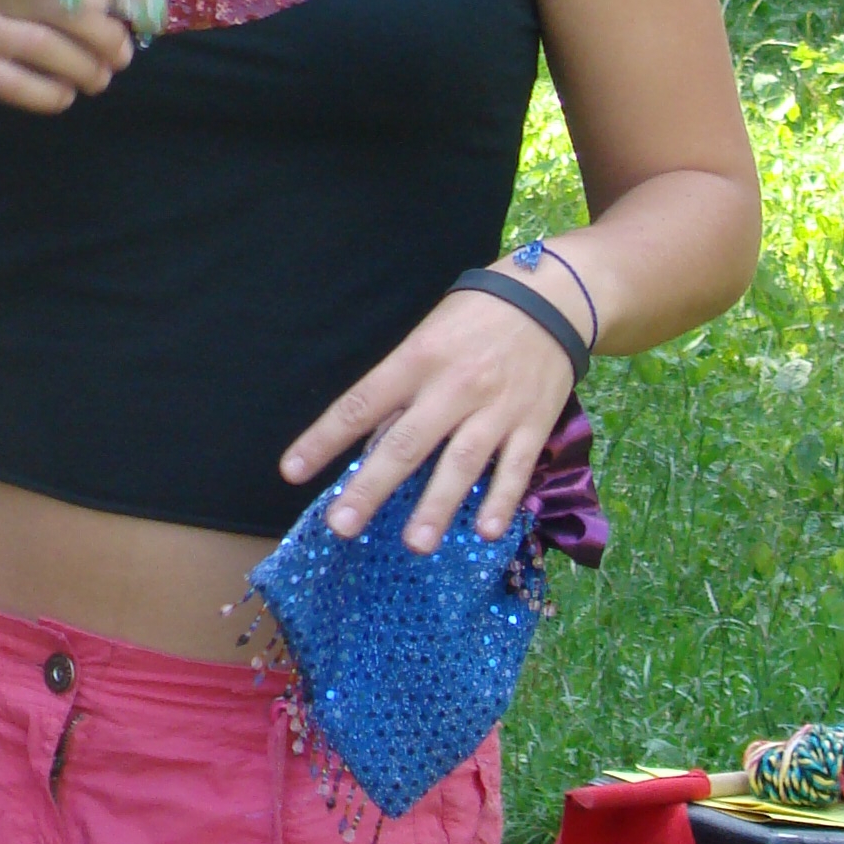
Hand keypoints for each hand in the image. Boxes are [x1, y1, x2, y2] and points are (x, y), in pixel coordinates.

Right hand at [0, 0, 134, 139]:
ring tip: (100, 79)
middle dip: (102, 36)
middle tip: (123, 55)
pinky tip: (64, 96)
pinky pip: (18, 84)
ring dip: (82, 69)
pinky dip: (50, 94)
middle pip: (59, 9)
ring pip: (43, 48)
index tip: (126, 18)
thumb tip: (118, 1)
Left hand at [280, 288, 580, 550]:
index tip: (292, 471)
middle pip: (406, 443)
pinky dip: (501, 501)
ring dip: (437, 507)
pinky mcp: (534, 424)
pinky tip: (484, 532)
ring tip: (415, 545)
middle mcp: (453, 387)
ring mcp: (496, 408)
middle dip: (372, 487)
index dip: (324, 438)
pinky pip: (516, 469)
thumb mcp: (426, 339)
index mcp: (416, 360)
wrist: (551, 298)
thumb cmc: (473, 320)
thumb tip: (373, 445)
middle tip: (342, 526)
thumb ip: (402, 391)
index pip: (361, 403)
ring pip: (462, 463)